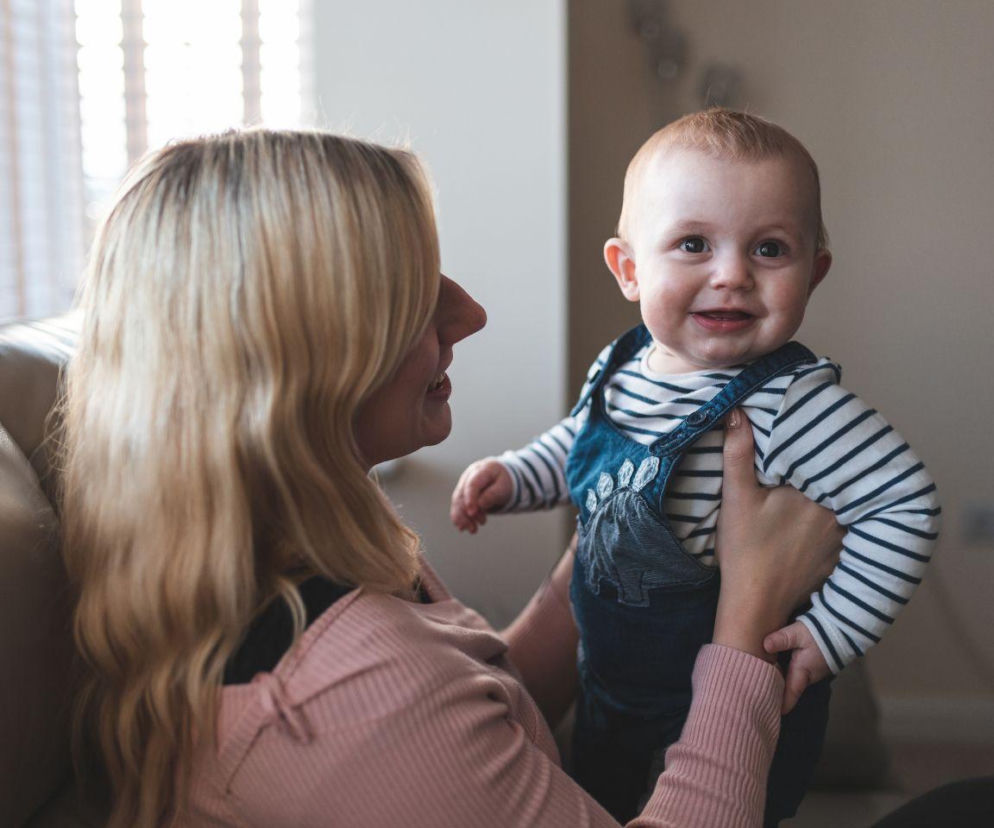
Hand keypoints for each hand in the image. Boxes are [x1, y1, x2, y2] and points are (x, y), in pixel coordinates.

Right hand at [450, 459, 512, 532]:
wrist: (500, 476)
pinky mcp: (462, 494)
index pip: (472, 484)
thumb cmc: (504, 480)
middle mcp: (468, 476)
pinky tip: (464, 528)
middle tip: (473, 528)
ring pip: (458, 502)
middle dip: (465, 513)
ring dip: (462, 518)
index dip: (470, 499)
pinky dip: (460, 517)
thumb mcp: (504, 486)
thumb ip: (493, 494)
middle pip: (462, 495)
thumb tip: (480, 504)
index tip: (471, 513)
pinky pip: (458, 506)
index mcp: (481, 470)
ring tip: (472, 530)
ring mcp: (464, 485)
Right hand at [713, 408, 842, 660]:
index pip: (822, 459)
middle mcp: (836, 514)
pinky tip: (810, 521)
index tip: (812, 429)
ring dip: (828, 496)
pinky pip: (840, 529)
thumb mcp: (736, 497)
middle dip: (821, 469)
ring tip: (809, 486)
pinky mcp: (838, 557)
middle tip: (809, 455)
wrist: (755, 603)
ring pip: (838, 505)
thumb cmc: (744, 550)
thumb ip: (738, 453)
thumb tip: (736, 412)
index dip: (816, 445)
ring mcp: (841, 538)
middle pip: (833, 481)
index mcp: (813, 494)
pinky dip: (830, 522)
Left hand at [764, 621, 831, 713]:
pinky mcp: (816, 664)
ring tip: (765, 684)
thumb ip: (782, 639)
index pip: (790, 695)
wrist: (844, 629)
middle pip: (790, 690)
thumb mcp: (798, 633)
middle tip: (760, 697)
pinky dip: (788, 674)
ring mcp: (814, 672)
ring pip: (795, 681)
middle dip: (777, 693)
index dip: (780, 705)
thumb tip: (765, 645)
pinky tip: (778, 669)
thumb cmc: (820, 633)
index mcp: (802, 672)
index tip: (770, 714)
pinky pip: (799, 674)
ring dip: (782, 683)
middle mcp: (808, 676)